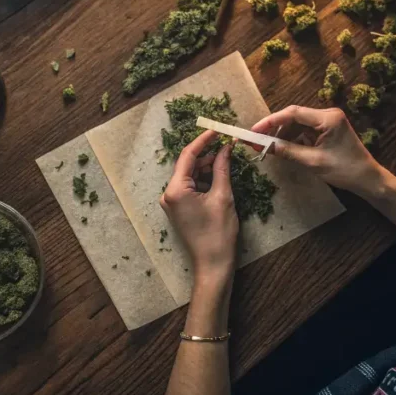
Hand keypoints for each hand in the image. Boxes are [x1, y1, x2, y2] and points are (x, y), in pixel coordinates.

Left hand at [160, 130, 238, 285]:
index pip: (188, 155)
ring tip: (226, 158)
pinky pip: (190, 187)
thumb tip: (225, 148)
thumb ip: (222, 168)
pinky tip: (219, 175)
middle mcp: (168, 194)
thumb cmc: (218, 234)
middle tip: (226, 143)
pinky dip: (204, 179)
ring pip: (190, 175)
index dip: (204, 140)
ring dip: (207, 166)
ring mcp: (172, 203)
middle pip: (188, 164)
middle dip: (207, 153)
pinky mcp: (179, 209)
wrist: (213, 264)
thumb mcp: (223, 196)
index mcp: (175, 190)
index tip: (217, 130)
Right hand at [251, 106, 383, 196]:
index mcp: (328, 118)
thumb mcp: (313, 162)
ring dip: (283, 135)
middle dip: (275, 129)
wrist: (367, 179)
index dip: (271, 121)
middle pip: (294, 117)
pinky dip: (293, 139)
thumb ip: (288, 151)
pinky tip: (282, 148)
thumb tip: (264, 146)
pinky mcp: (327, 130)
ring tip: (267, 147)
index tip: (254, 131)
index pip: (293, 113)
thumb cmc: (345, 170)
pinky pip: (304, 131)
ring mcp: (328, 121)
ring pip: (297, 124)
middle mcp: (328, 114)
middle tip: (256, 140)